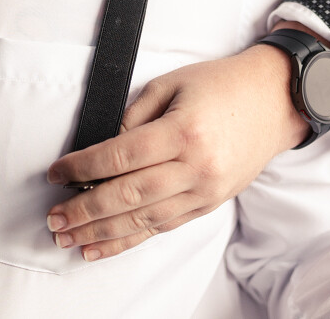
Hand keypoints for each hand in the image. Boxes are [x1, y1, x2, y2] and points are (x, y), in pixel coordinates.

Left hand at [43, 40, 308, 261]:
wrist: (274, 101)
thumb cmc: (222, 85)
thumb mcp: (172, 84)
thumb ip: (135, 116)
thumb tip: (103, 149)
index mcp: (183, 130)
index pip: (121, 156)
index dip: (83, 167)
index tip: (58, 173)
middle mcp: (196, 166)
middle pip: (129, 195)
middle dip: (85, 210)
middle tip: (55, 218)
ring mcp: (205, 190)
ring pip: (145, 219)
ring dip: (102, 233)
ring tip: (69, 239)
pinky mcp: (210, 204)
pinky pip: (164, 227)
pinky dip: (131, 238)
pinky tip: (104, 245)